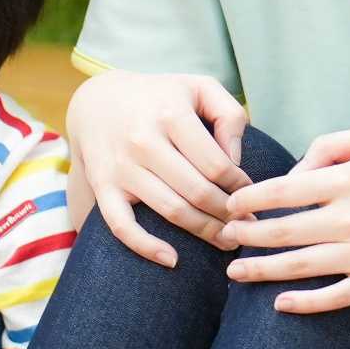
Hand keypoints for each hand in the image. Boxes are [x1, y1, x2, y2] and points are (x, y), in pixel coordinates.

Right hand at [65, 71, 251, 266]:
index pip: (216, 164)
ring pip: (170, 210)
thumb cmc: (160, 96)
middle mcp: (144, 141)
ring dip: (204, 232)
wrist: (98, 101)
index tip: (251, 196)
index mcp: (171, 114)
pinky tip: (172, 260)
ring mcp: (122, 166)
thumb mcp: (199, 87)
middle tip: (247, 226)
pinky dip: (146, 247)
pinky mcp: (103, 186)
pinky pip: (121, 226)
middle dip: (228, 215)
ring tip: (227, 241)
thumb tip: (236, 161)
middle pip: (197, 191)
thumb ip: (229, 115)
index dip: (239, 187)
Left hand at [220, 128, 349, 313]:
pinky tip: (278, 303)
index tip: (232, 204)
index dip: (251, 199)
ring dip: (261, 270)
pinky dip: (303, 303)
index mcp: (349, 181)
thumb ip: (329, 145)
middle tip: (223, 237)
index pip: (285, 191)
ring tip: (235, 272)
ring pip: (301, 266)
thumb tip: (293, 174)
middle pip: (284, 232)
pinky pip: (333, 297)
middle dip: (246, 236)